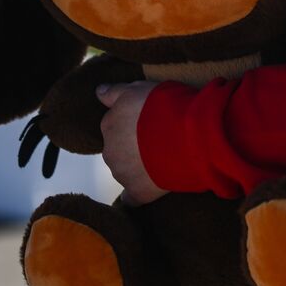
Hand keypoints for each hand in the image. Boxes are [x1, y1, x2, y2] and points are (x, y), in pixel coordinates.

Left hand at [97, 82, 166, 205]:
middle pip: (117, 149)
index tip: (149, 123)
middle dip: (132, 146)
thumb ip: (115, 92)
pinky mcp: (137, 192)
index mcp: (109, 123)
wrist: (188, 136)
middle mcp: (110, 149)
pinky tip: (151, 188)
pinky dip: (138, 194)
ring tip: (163, 159)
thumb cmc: (165, 107)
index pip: (114, 125)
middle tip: (157, 140)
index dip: (132, 124)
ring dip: (138, 166)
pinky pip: (132, 197)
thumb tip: (98, 92)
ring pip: (125, 170)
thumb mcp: (139, 88)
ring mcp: (122, 173)